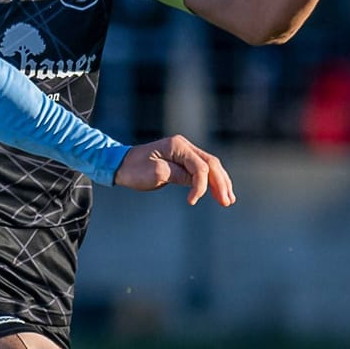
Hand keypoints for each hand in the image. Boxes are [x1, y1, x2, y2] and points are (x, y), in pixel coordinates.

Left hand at [113, 134, 234, 206]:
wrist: (121, 165)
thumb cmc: (134, 169)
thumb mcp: (155, 173)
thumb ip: (178, 175)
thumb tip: (197, 182)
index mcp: (178, 146)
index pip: (199, 167)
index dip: (201, 186)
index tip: (192, 202)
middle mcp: (184, 146)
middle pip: (211, 164)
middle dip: (220, 183)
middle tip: (226, 202)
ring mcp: (185, 152)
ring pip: (210, 167)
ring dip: (220, 183)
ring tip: (228, 200)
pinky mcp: (183, 161)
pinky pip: (202, 170)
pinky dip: (211, 182)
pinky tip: (219, 192)